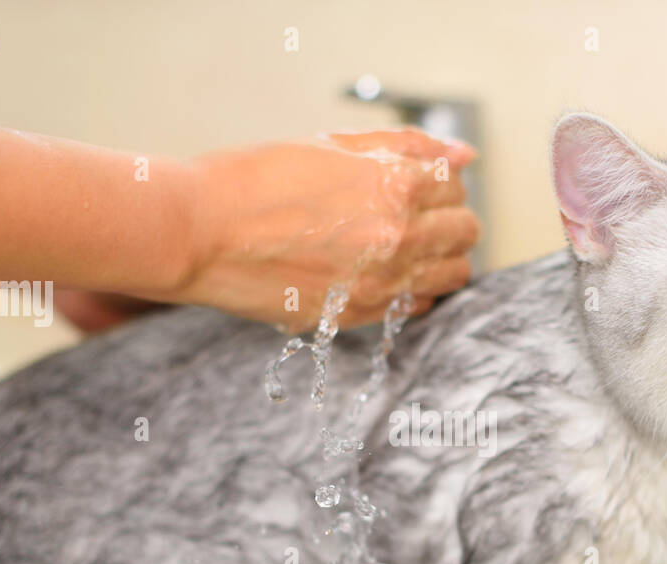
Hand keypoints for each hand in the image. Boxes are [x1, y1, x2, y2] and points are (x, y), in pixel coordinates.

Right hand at [174, 129, 479, 331]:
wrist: (200, 234)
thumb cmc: (253, 182)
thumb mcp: (332, 146)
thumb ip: (404, 146)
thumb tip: (463, 154)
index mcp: (395, 186)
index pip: (456, 184)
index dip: (439, 180)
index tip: (418, 181)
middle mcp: (398, 239)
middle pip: (466, 232)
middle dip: (449, 217)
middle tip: (417, 211)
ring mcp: (381, 283)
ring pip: (453, 275)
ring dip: (440, 257)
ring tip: (406, 244)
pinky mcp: (358, 315)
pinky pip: (418, 306)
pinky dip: (414, 289)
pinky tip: (384, 271)